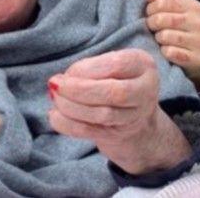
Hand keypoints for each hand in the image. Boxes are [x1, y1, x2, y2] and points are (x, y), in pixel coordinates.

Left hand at [47, 49, 190, 174]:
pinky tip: (55, 116)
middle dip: (77, 90)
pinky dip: (68, 125)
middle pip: (113, 93)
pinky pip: (92, 131)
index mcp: (143, 65)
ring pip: (102, 114)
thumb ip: (90, 68)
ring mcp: (136, 116)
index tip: (67, 72)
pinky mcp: (120, 135)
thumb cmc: (116, 81)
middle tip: (54, 85)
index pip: (116, 65)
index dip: (86, 69)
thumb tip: (62, 80)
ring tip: (54, 98)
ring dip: (71, 107)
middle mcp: (146, 91)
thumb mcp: (110, 66)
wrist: (136, 118)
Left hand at [145, 0, 199, 89]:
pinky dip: (164, 51)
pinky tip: (166, 50)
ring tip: (160, 38)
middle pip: (162, 19)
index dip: (151, 8)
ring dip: (158, 38)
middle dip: (151, 23)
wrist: (199, 54)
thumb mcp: (173, 8)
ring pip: (166, 36)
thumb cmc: (179, 26)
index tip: (149, 13)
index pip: (164, 1)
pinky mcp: (197, 58)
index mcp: (193, 6)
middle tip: (152, 27)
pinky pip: (171, 53)